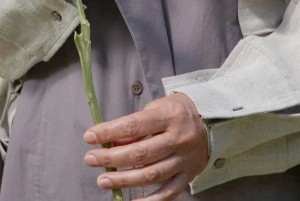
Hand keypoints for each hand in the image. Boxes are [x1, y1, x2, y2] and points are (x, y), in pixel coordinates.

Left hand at [82, 92, 208, 198]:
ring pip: (151, 175)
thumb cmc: (175, 112)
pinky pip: (167, 194)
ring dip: (123, 180)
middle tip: (90, 159)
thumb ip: (135, 125)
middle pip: (140, 153)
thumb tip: (112, 142)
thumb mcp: (156, 108)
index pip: (134, 126)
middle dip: (111, 158)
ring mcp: (185, 160)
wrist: (209, 122)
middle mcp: (179, 138)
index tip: (89, 137)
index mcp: (169, 116)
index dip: (109, 132)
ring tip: (103, 180)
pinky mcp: (188, 176)